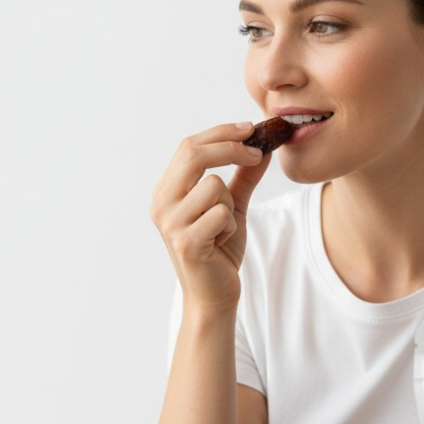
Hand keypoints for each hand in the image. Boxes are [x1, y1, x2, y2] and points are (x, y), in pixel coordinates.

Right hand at [148, 122, 271, 312]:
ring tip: (223, 227)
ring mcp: (170, 223)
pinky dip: (230, 226)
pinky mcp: (186, 243)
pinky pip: (220, 214)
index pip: (189, 146)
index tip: (250, 128)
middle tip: (256, 152)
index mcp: (167, 191)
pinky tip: (220, 243)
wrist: (214, 295)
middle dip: (229, 148)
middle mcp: (161, 203)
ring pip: (213, 186)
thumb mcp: (233, 207)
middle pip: (193, 154)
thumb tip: (263, 148)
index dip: (220, 133)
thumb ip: (244, 177)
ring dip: (229, 204)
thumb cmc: (219, 251)